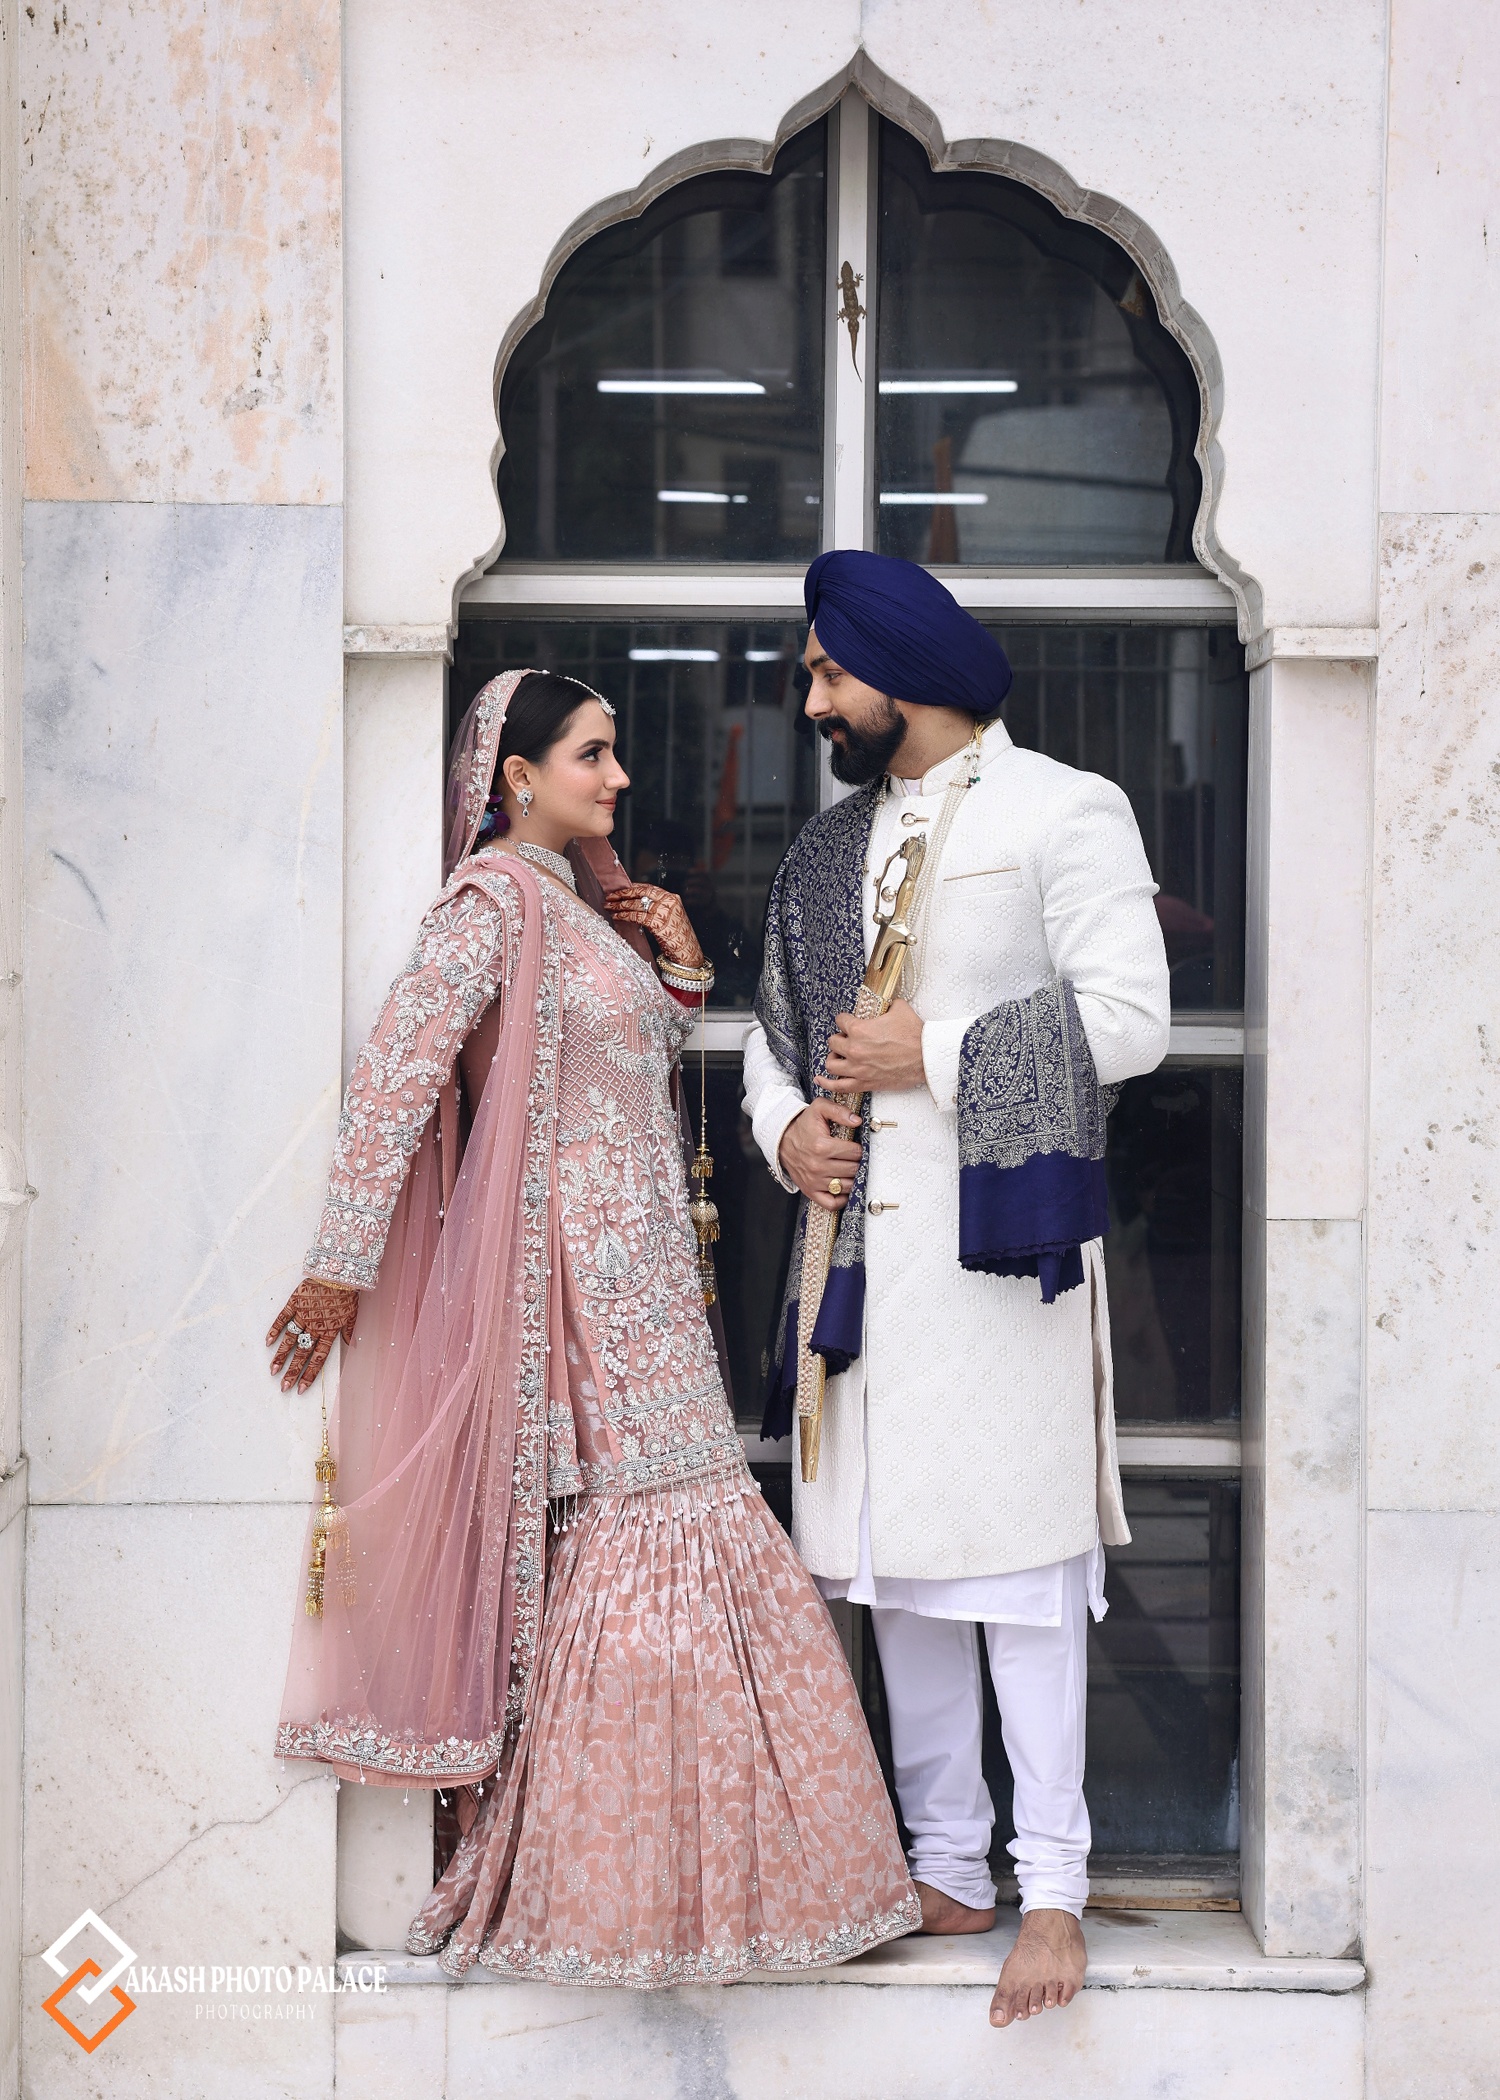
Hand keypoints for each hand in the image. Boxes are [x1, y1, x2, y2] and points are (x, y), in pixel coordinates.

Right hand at [267, 1279, 358, 1393]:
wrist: (339, 1271)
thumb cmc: (347, 1293)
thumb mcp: (353, 1314)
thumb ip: (349, 1331)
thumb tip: (351, 1346)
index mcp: (329, 1331)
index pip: (318, 1358)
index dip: (309, 1374)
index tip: (300, 1389)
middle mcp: (314, 1326)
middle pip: (302, 1354)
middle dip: (292, 1372)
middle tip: (283, 1387)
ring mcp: (303, 1315)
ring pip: (290, 1340)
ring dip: (281, 1356)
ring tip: (273, 1370)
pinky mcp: (294, 1303)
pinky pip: (283, 1318)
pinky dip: (275, 1330)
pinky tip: (268, 1343)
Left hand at [603, 883, 704, 967]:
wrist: (688, 953)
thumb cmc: (678, 937)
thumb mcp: (670, 917)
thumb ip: (657, 908)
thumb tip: (634, 903)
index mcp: (672, 898)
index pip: (649, 888)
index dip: (632, 888)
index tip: (621, 889)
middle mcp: (668, 902)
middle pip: (641, 894)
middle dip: (623, 894)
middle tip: (609, 896)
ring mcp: (663, 912)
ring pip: (636, 905)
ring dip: (619, 905)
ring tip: (608, 906)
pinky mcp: (657, 923)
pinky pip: (636, 917)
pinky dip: (624, 916)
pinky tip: (616, 916)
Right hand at [777, 1102, 863, 1212]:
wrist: (782, 1140)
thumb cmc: (803, 1126)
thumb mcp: (819, 1109)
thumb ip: (839, 1111)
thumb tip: (857, 1121)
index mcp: (821, 1146)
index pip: (855, 1153)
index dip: (859, 1149)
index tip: (855, 1147)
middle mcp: (817, 1166)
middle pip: (853, 1169)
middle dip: (857, 1162)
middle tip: (853, 1158)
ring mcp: (814, 1181)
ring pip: (846, 1186)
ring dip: (852, 1178)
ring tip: (849, 1170)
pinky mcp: (810, 1191)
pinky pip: (832, 1203)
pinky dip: (841, 1199)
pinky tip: (844, 1188)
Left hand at [813, 999, 925, 1095]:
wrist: (927, 1057)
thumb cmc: (915, 1036)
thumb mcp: (899, 1009)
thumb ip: (886, 1004)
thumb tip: (884, 1003)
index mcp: (859, 1030)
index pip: (840, 1020)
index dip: (845, 1019)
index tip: (848, 1022)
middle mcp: (854, 1050)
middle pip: (833, 1042)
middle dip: (839, 1038)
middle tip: (847, 1039)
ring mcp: (858, 1068)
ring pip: (831, 1064)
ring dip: (834, 1058)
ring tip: (839, 1056)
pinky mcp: (864, 1083)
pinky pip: (839, 1086)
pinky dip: (827, 1083)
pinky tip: (821, 1080)